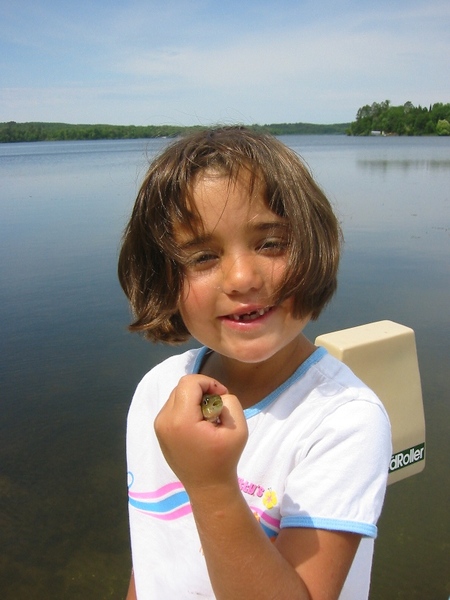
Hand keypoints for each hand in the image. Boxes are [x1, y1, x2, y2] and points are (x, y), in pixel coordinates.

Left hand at [154, 374, 247, 491]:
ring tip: (208, 418)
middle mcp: (164, 420)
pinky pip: (173, 406)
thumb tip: (215, 395)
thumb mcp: (238, 428)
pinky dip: (186, 408)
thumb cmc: (224, 459)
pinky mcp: (160, 430)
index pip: (190, 382)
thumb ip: (229, 401)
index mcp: (181, 420)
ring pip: (177, 395)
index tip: (222, 396)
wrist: (208, 487)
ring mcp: (159, 426)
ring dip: (194, 399)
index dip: (209, 383)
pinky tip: (198, 425)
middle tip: (216, 408)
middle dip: (202, 391)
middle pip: (182, 387)